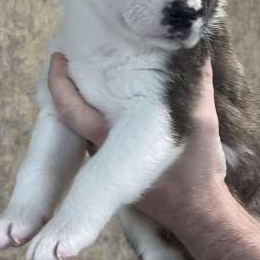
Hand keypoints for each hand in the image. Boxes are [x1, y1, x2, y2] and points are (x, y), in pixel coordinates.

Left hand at [48, 52, 229, 240]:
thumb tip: (193, 47)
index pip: (70, 110)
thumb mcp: (201, 123)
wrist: (195, 212)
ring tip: (86, 69)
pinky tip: (109, 98)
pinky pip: (98, 135)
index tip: (58, 58)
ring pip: (84, 124)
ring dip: (82, 99)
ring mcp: (105, 161)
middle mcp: (101, 150)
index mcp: (111, 140)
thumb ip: (197, 85)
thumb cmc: (195, 170)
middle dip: (64, 86)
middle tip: (66, 58)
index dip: (59, 83)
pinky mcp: (112, 169)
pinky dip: (98, 114)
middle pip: (69, 115)